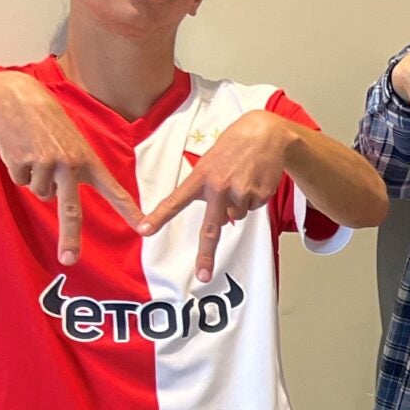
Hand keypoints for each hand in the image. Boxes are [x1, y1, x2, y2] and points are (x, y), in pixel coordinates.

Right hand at [0, 70, 139, 266]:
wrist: (15, 98)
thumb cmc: (48, 123)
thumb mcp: (72, 141)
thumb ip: (76, 168)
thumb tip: (58, 199)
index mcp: (89, 160)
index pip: (114, 190)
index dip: (130, 211)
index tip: (144, 229)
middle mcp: (71, 164)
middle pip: (71, 209)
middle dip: (70, 237)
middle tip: (70, 260)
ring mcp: (46, 164)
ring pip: (41, 194)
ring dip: (36, 179)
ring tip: (36, 153)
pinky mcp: (23, 162)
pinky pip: (22, 181)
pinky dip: (20, 171)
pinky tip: (21, 150)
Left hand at [139, 109, 291, 281]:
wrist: (265, 134)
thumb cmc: (234, 146)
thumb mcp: (212, 162)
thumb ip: (209, 190)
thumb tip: (222, 221)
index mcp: (201, 177)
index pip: (175, 201)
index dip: (159, 217)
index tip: (145, 231)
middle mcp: (219, 187)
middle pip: (211, 228)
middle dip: (206, 254)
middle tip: (203, 275)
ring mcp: (240, 192)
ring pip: (236, 216)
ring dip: (238, 204)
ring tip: (242, 179)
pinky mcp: (259, 195)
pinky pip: (252, 207)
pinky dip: (253, 198)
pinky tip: (254, 180)